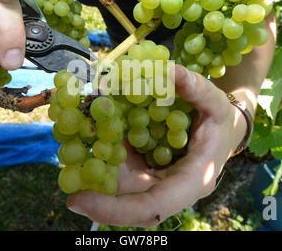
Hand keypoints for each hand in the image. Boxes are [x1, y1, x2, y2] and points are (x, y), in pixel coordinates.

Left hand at [67, 65, 247, 227]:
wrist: (221, 131)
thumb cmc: (222, 124)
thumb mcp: (217, 105)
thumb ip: (198, 90)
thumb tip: (171, 71)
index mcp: (189, 183)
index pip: (151, 208)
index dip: (114, 209)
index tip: (75, 201)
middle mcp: (166, 186)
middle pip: (123, 197)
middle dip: (90, 181)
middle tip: (60, 166)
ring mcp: (151, 177)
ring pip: (115, 181)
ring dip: (89, 160)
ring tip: (69, 132)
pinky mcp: (141, 165)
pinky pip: (116, 162)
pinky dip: (100, 145)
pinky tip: (83, 126)